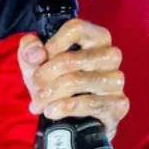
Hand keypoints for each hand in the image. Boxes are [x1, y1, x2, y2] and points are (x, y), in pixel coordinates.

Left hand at [18, 18, 129, 138]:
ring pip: (76, 81)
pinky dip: (64, 108)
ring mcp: (117, 80)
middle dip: (44, 75)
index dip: (52, 45)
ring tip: (39, 103)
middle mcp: (111, 55)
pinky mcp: (119, 103)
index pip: (75, 28)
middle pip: (70, 59)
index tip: (41, 60)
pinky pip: (89, 103)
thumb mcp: (36, 63)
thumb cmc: (55, 83)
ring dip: (50, 94)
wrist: (70, 120)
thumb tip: (37, 53)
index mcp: (96, 37)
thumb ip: (29, 50)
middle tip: (35, 86)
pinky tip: (52, 111)